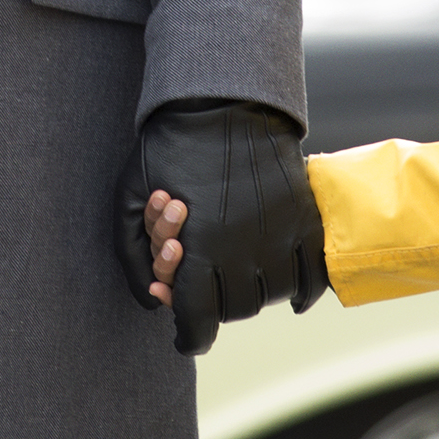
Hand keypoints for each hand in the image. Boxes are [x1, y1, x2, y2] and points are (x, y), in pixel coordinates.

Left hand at [118, 99, 324, 354]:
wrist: (222, 101)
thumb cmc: (167, 149)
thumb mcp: (128, 199)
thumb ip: (131, 256)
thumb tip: (153, 301)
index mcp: (198, 248)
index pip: (197, 319)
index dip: (189, 336)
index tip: (186, 337)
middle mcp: (242, 250)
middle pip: (234, 310)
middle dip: (214, 305)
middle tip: (206, 284)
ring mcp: (279, 236)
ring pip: (271, 297)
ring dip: (252, 293)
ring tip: (236, 270)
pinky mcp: (304, 220)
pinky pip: (310, 277)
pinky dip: (299, 290)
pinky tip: (285, 287)